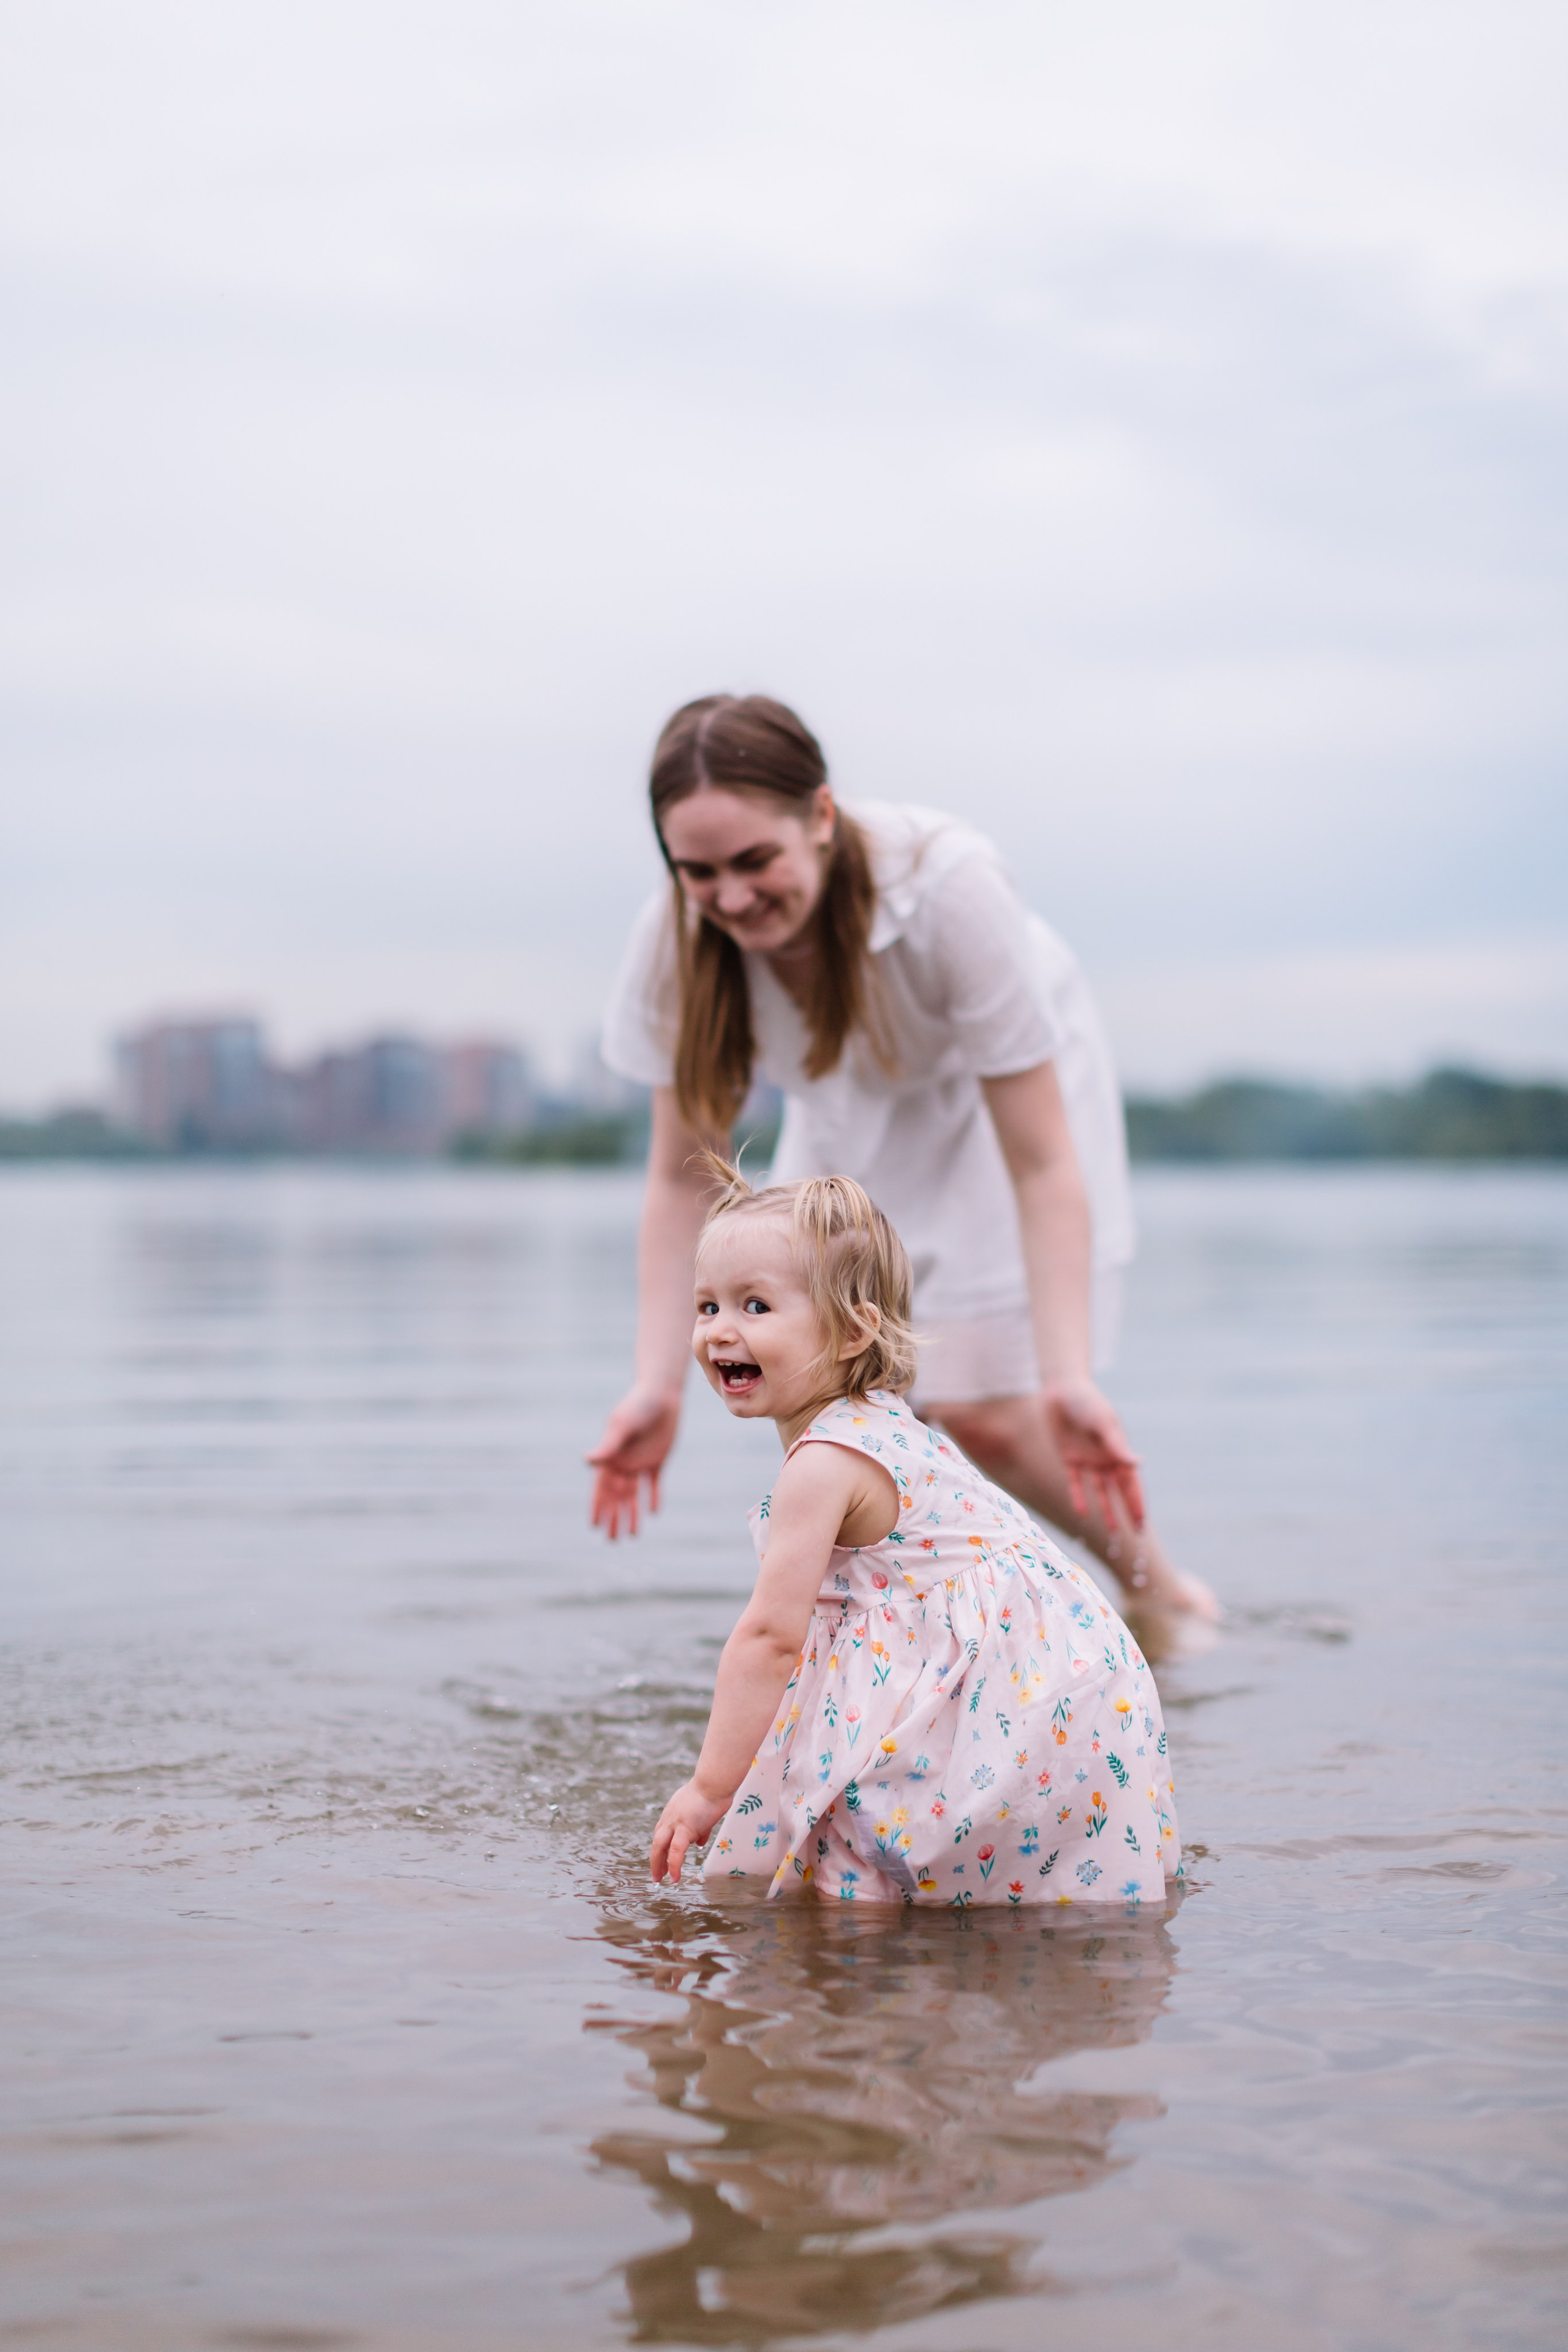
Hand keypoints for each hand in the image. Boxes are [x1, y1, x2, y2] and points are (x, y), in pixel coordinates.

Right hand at [586, 1387, 680, 1538]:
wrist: (661, 1395)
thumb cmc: (637, 1407)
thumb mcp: (621, 1427)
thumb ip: (607, 1446)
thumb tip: (586, 1461)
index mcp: (610, 1458)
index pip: (601, 1489)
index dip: (598, 1507)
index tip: (594, 1526)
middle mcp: (623, 1462)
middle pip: (617, 1497)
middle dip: (614, 1518)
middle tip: (613, 1541)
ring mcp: (640, 1462)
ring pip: (634, 1495)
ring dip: (633, 1514)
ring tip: (633, 1535)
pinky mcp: (658, 1459)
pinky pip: (654, 1483)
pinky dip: (653, 1497)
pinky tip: (654, 1512)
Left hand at [649, 1778, 729, 1885]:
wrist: (715, 1782)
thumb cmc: (714, 1792)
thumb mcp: (702, 1810)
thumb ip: (700, 1828)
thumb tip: (699, 1843)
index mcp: (673, 1811)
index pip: (662, 1832)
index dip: (661, 1846)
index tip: (663, 1858)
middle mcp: (669, 1817)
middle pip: (657, 1841)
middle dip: (655, 1859)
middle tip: (656, 1874)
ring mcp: (675, 1822)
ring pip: (659, 1847)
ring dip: (658, 1864)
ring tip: (659, 1879)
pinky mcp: (685, 1828)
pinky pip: (676, 1851)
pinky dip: (674, 1866)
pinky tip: (674, 1878)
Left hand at [1042, 1376, 1146, 1534]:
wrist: (1061, 1389)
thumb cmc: (1087, 1402)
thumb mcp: (1104, 1423)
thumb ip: (1118, 1446)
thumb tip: (1139, 1464)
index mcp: (1119, 1451)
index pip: (1131, 1484)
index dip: (1137, 1505)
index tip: (1142, 1525)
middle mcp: (1106, 1459)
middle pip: (1119, 1493)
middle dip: (1127, 1514)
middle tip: (1135, 1537)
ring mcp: (1088, 1460)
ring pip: (1100, 1493)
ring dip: (1106, 1511)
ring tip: (1112, 1534)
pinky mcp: (1069, 1458)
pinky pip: (1075, 1484)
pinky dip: (1079, 1498)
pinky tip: (1081, 1514)